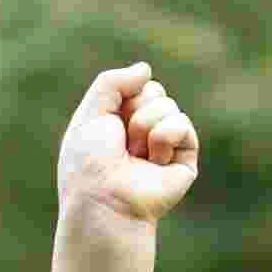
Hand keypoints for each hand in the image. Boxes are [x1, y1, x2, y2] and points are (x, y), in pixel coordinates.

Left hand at [56, 62, 198, 226]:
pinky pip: (183, 125)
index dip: (122, 95)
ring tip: (134, 154)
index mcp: (117, 126)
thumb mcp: (89, 114)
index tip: (107, 122)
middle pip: (154, 91)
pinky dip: (166, 134)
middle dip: (136, 108)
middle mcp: (141, 137)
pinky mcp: (183, 162)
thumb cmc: (89, 165)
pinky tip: (154, 158)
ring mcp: (163, 149)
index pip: (134, 86)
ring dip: (146, 124)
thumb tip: (145, 70)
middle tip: (121, 142)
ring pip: (168, 105)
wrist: (104, 201)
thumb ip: (112, 82)